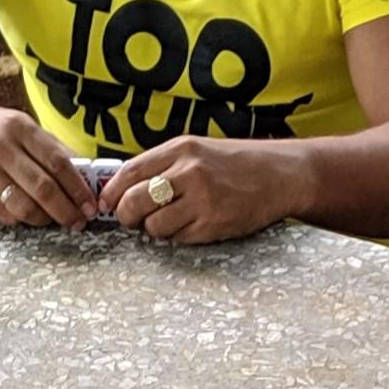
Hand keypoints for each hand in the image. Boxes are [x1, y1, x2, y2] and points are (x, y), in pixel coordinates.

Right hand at [0, 101, 93, 229]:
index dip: (78, 188)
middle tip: (79, 221)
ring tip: (57, 220)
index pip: (57, 162)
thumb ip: (52, 148)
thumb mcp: (23, 126)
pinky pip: (5, 214)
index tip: (91, 204)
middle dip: (67, 210)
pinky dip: (23, 219)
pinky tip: (31, 216)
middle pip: (43, 188)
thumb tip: (86, 175)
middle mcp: (1, 149)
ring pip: (24, 206)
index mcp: (20, 128)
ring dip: (46, 219)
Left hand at [105, 136, 302, 244]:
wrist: (281, 175)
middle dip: (127, 215)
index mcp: (181, 149)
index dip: (112, 191)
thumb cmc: (238, 164)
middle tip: (133, 219)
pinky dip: (179, 236)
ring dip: (155, 229)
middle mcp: (189, 172)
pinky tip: (194, 225)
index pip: (130, 172)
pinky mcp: (214, 223)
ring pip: (154, 225)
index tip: (108, 202)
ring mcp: (202, 199)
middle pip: (134, 201)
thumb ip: (164, 165)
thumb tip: (124, 188)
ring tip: (171, 221)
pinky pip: (179, 238)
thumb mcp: (198, 151)